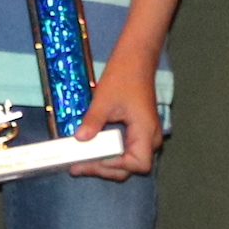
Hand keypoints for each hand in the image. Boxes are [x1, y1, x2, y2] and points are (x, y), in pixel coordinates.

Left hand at [72, 61, 160, 178]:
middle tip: (78, 166)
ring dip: (105, 164)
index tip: (95, 158)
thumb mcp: (104, 100)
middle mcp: (150, 137)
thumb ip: (92, 122)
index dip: (116, 166)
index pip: (139, 164)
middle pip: (131, 167)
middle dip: (105, 169)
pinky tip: (91, 152)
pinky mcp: (138, 131)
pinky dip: (108, 155)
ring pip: (128, 161)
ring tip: (81, 162)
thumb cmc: (124, 76)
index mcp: (146, 130)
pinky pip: (125, 151)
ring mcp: (145, 135)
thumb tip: (79, 140)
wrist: (135, 59)